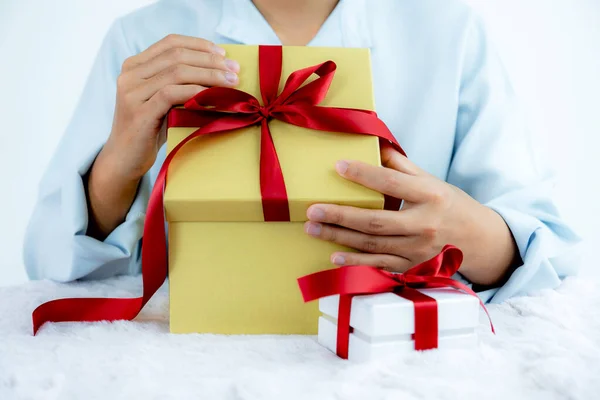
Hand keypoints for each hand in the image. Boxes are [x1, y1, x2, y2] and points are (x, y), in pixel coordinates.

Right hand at [99, 34, 239, 181]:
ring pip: (176, 72)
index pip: (170, 43)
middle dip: (211, 61)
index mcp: (135, 65)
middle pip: (177, 56)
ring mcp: (131, 92)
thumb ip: (179, 83)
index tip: (224, 54)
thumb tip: (220, 71)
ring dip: (209, 75)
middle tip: (235, 70)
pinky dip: (195, 92)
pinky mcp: (138, 112)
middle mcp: (129, 74)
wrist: (125, 159)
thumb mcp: (163, 100)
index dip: (200, 45)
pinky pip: (171, 94)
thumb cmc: (150, 130)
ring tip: (231, 82)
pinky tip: (212, 96)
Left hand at [304, 143, 518, 285]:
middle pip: (375, 220)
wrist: (478, 239)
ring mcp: (418, 249)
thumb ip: (402, 166)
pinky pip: (379, 264)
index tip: (338, 166)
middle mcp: (423, 225)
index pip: (391, 184)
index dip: (363, 174)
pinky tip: (333, 255)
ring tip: (313, 228)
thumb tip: (374, 145)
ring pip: (372, 244)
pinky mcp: (413, 266)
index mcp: (429, 196)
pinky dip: (355, 261)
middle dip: (340, 215)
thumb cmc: (450, 204)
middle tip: (312, 209)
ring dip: (339, 237)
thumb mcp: (431, 180)